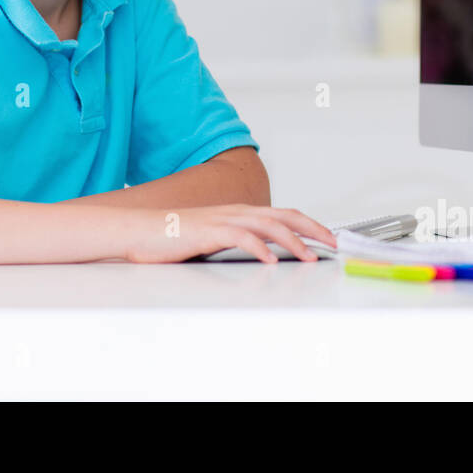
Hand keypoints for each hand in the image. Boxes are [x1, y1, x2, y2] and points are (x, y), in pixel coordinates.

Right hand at [125, 204, 337, 263]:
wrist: (139, 230)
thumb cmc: (171, 238)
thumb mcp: (212, 238)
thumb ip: (236, 241)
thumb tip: (262, 255)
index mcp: (237, 213)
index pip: (282, 214)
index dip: (309, 224)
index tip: (327, 238)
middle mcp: (235, 211)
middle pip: (284, 215)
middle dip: (312, 229)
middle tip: (333, 244)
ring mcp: (222, 219)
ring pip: (268, 224)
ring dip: (292, 241)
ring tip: (309, 256)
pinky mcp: (208, 232)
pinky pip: (240, 237)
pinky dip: (259, 248)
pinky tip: (271, 261)